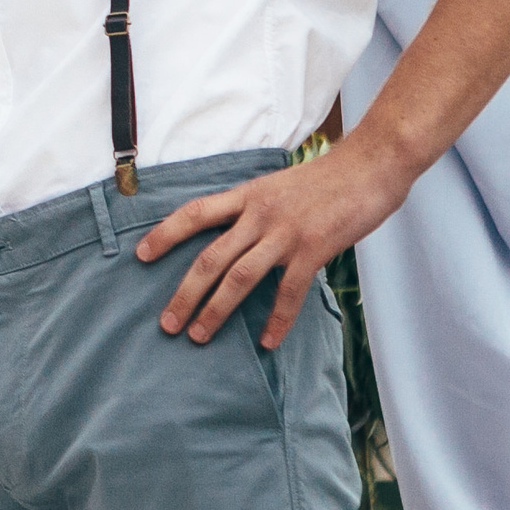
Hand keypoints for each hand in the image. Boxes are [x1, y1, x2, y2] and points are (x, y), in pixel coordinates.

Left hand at [134, 142, 411, 348]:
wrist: (368, 167)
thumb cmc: (324, 180)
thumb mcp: (276, 187)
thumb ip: (253, 210)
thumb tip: (232, 238)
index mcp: (246, 195)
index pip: (194, 213)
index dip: (164, 234)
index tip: (141, 256)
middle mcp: (259, 213)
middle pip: (210, 256)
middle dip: (184, 293)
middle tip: (167, 324)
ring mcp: (286, 233)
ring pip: (240, 277)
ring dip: (216, 310)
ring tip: (198, 335)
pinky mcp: (314, 249)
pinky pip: (289, 292)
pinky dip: (277, 320)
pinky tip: (266, 342)